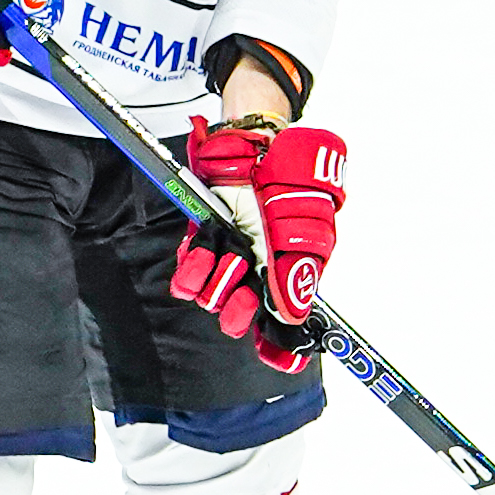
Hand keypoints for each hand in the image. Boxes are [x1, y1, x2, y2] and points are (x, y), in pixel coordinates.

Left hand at [170, 118, 347, 373]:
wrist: (254, 137)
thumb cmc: (289, 174)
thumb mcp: (306, 219)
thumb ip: (300, 269)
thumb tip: (292, 318)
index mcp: (292, 270)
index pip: (285, 323)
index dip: (280, 346)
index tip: (276, 357)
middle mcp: (259, 270)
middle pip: (241, 317)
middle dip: (238, 310)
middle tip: (241, 297)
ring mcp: (230, 256)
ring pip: (211, 297)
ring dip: (215, 280)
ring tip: (226, 252)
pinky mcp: (203, 239)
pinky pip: (188, 272)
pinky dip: (192, 265)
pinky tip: (202, 246)